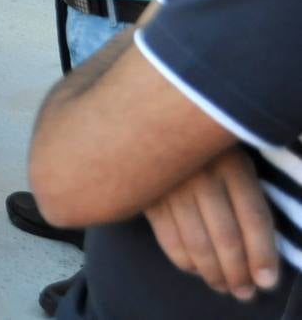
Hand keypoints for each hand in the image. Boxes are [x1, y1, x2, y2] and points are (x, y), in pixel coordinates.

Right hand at [144, 148, 278, 299]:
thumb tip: (260, 252)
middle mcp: (202, 174)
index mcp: (232, 162)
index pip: (254, 218)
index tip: (267, 282)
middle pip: (226, 237)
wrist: (149, 120)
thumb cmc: (203, 146)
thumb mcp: (233, 157)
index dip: (263, 254)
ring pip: (197, 244)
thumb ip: (246, 192)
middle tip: (244, 292)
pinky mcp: (146, 194)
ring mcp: (171, 185)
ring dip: (213, 273)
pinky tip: (196, 269)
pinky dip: (184, 261)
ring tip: (223, 287)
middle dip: (238, 272)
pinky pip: (168, 239)